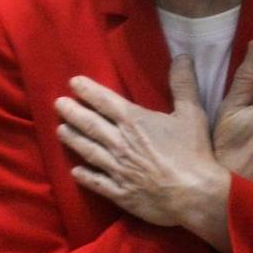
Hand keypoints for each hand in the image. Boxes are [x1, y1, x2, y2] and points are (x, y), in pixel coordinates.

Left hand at [55, 56, 231, 252]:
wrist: (195, 195)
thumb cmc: (194, 152)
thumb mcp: (192, 114)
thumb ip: (183, 84)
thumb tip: (183, 56)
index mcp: (134, 121)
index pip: (104, 101)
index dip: (88, 91)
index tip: (73, 83)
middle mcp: (120, 143)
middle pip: (90, 124)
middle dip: (72, 112)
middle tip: (57, 104)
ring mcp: (117, 169)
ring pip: (88, 151)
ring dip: (73, 139)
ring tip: (60, 131)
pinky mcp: (120, 192)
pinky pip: (97, 182)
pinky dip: (84, 176)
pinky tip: (75, 171)